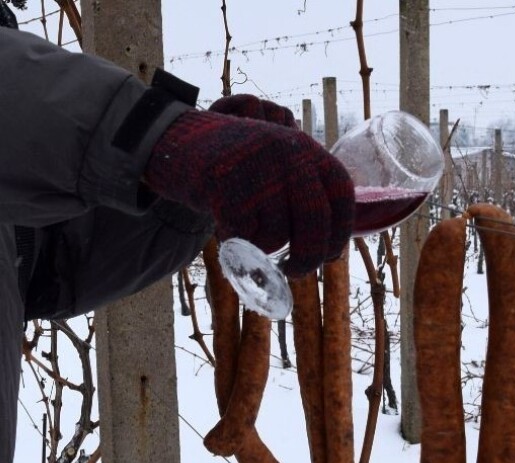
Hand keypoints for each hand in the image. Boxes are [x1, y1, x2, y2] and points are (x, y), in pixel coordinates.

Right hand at [144, 95, 354, 276]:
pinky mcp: (227, 182)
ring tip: (245, 229)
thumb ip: (304, 196)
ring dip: (262, 246)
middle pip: (316, 223)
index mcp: (308, 149)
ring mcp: (259, 166)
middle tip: (295, 271)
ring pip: (278, 235)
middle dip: (308, 258)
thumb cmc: (232, 167)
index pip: (342, 198)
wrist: (171, 139)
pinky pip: (244, 236)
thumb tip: (330, 254)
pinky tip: (224, 227)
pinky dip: (235, 242)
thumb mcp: (277, 167)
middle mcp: (290, 154)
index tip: (329, 256)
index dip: (340, 233)